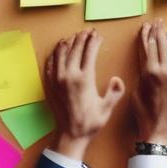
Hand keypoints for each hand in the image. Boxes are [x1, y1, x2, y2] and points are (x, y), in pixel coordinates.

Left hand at [43, 29, 124, 161]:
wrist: (70, 135)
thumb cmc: (90, 123)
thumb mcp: (107, 108)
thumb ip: (115, 92)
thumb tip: (117, 78)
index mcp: (84, 79)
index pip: (89, 53)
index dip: (94, 42)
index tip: (98, 35)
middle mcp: (69, 76)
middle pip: (75, 49)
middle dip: (82, 38)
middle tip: (88, 32)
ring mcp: (57, 79)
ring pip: (60, 54)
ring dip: (68, 43)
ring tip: (74, 37)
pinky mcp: (49, 85)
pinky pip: (50, 64)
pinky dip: (54, 54)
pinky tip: (58, 50)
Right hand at [133, 20, 166, 144]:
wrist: (159, 128)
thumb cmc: (143, 110)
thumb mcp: (138, 86)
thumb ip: (143, 68)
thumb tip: (147, 52)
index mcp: (150, 72)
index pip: (148, 46)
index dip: (147, 34)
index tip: (146, 25)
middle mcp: (166, 71)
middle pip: (162, 44)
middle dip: (158, 31)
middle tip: (157, 22)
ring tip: (166, 29)